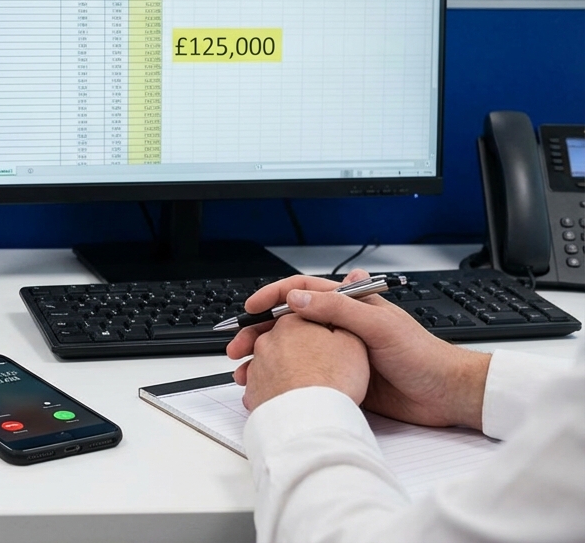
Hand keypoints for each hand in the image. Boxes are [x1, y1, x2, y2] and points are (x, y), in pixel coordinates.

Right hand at [227, 269, 490, 428]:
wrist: (445, 394)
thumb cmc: (423, 356)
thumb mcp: (380, 326)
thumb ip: (339, 310)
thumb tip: (297, 300)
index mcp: (350, 304)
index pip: (302, 291)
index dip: (273, 296)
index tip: (252, 309)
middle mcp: (340, 326)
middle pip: (289, 321)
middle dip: (259, 331)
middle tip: (239, 345)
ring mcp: (338, 352)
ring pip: (291, 348)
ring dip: (265, 357)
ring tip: (246, 370)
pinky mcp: (340, 377)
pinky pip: (303, 373)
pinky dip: (282, 377)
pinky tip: (269, 385)